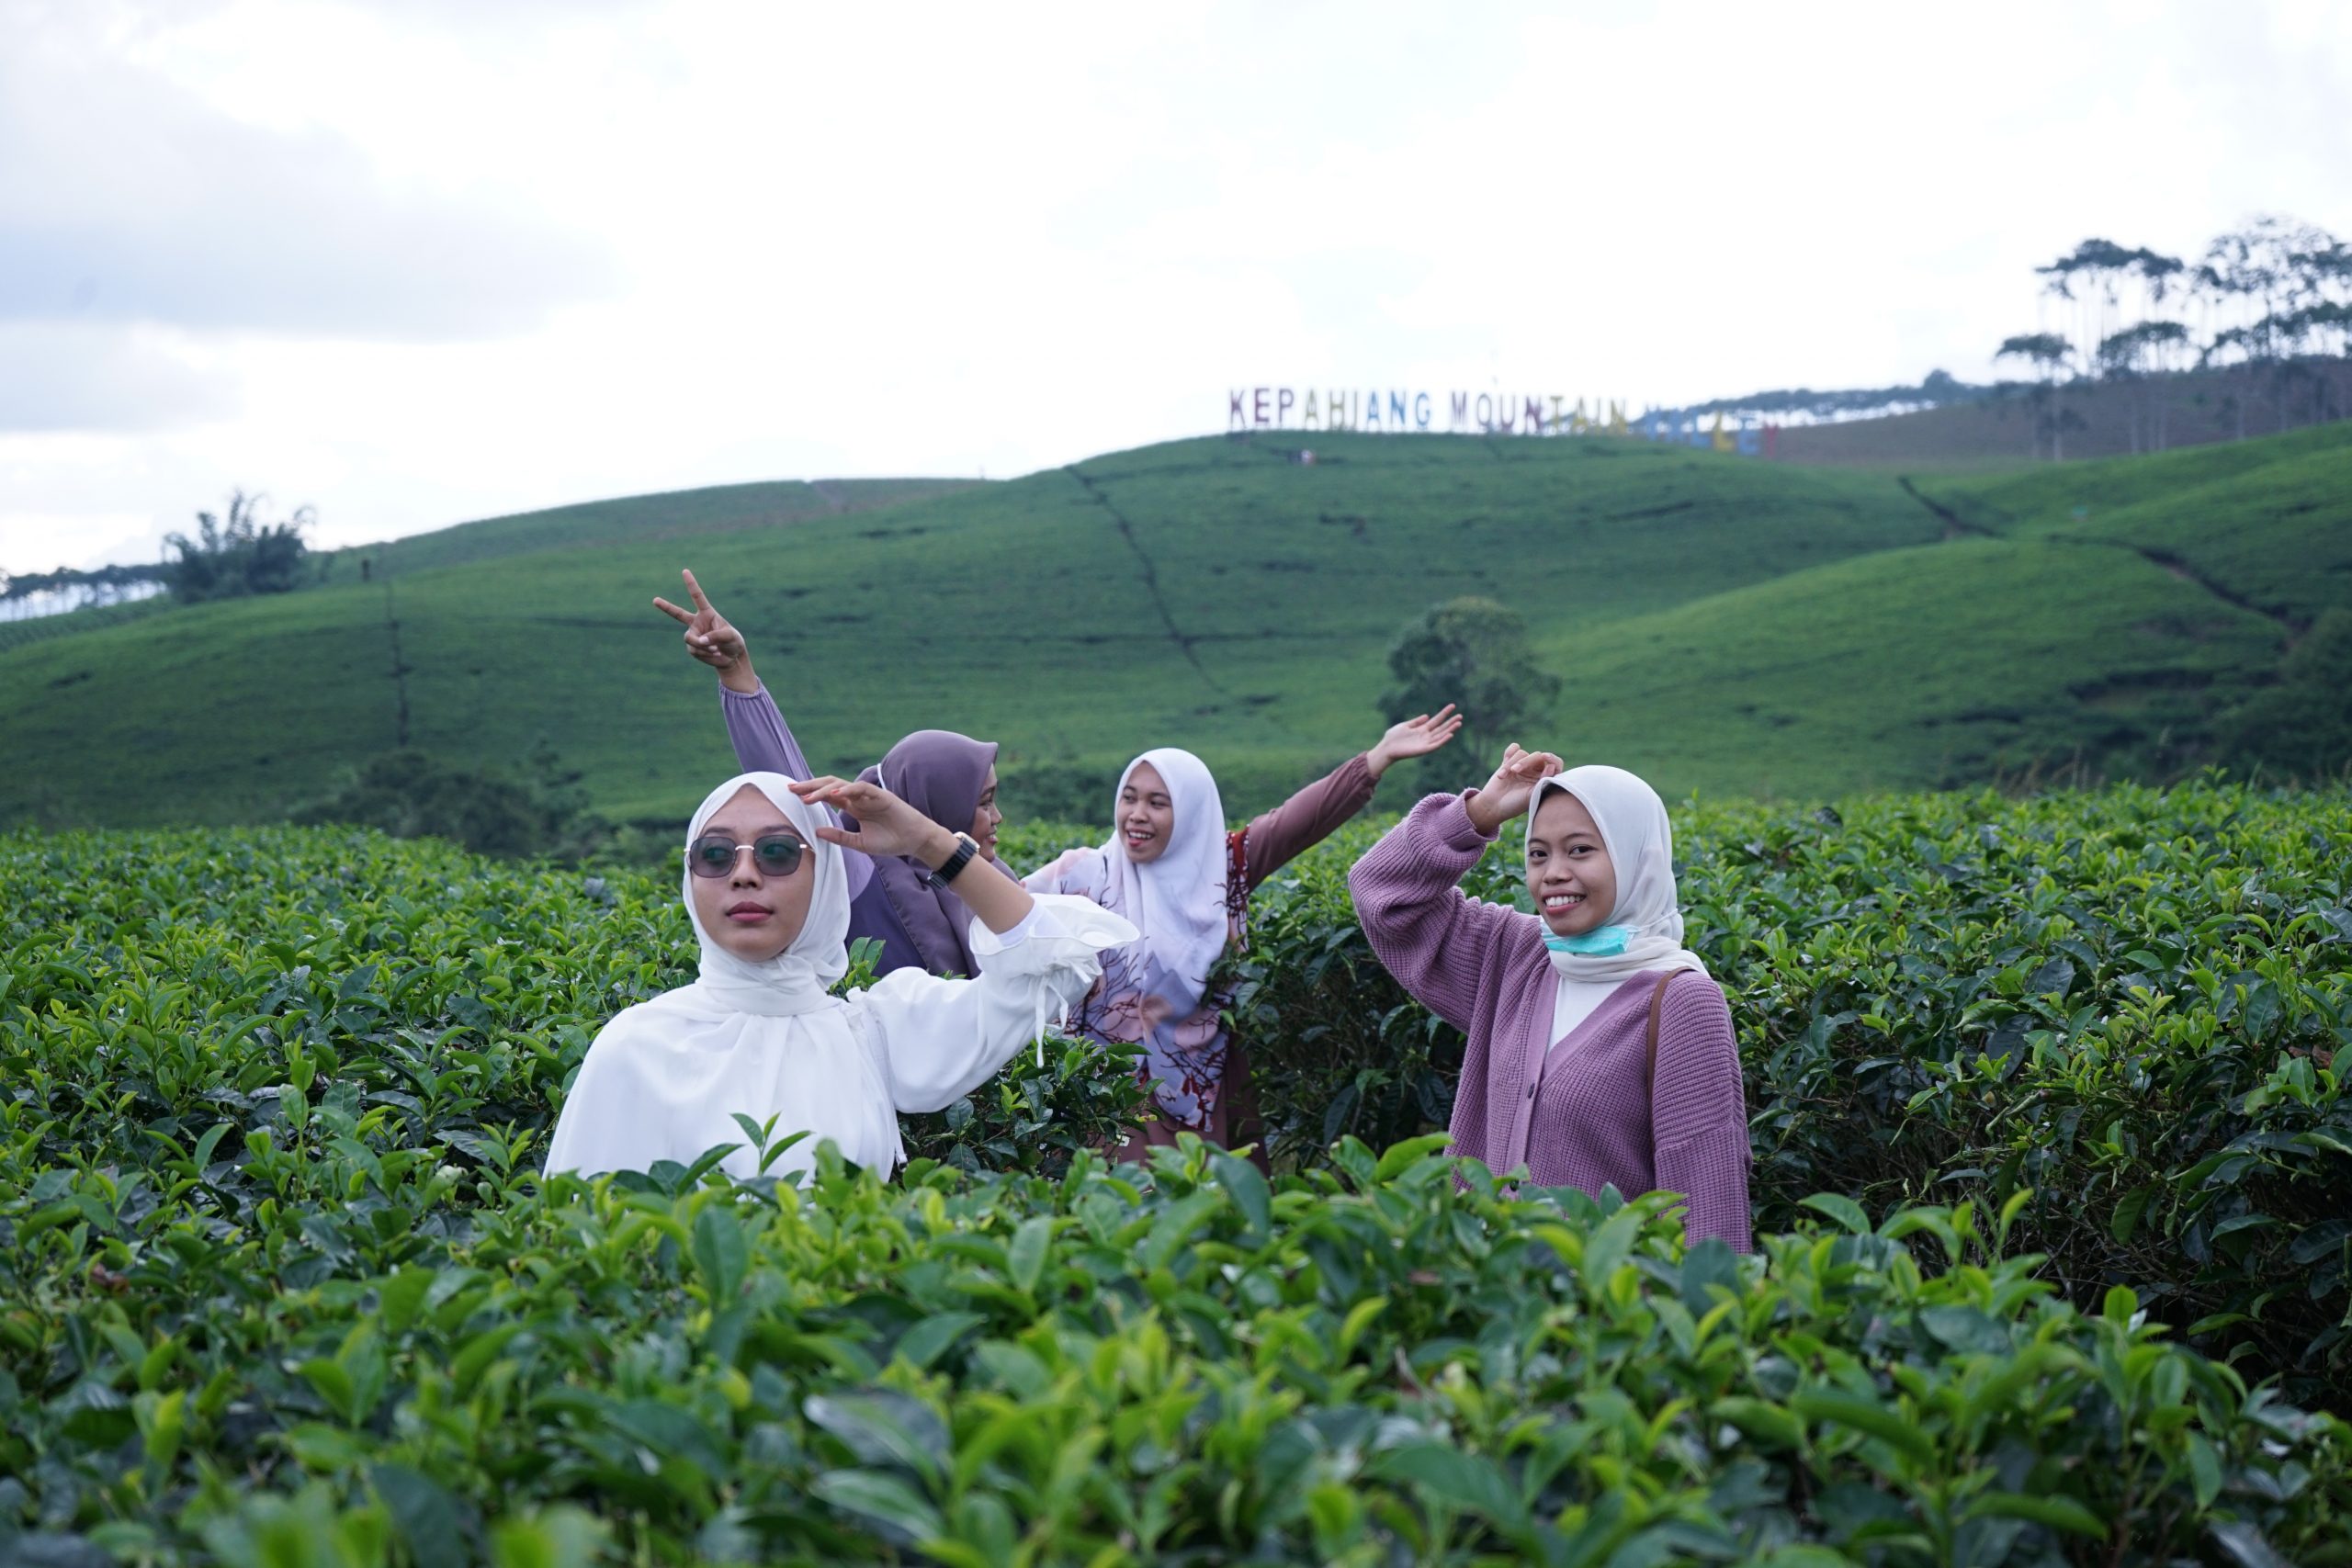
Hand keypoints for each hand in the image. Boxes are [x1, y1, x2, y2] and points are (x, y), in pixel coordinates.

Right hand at [653, 569, 753, 689]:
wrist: (732, 657)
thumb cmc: (733, 641)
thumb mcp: (730, 636)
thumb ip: (716, 636)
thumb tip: (700, 641)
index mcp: (707, 613)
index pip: (697, 597)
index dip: (691, 584)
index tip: (685, 571)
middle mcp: (697, 622)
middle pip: (678, 614)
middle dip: (666, 607)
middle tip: (654, 600)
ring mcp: (693, 635)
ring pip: (690, 638)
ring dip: (703, 645)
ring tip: (716, 649)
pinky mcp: (692, 648)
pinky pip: (694, 649)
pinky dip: (705, 652)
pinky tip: (714, 653)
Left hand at [790, 777, 956, 864]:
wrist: (915, 841)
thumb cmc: (890, 841)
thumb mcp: (859, 843)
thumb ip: (839, 837)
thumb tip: (816, 832)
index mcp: (853, 806)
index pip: (827, 795)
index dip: (810, 793)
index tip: (791, 795)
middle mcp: (858, 797)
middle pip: (830, 786)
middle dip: (810, 786)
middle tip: (791, 788)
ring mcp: (869, 795)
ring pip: (842, 785)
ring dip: (823, 790)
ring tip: (807, 797)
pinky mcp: (881, 796)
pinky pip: (861, 789)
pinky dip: (847, 790)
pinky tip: (833, 796)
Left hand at [1367, 703, 1463, 779]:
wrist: (1386, 748)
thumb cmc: (1393, 737)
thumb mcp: (1405, 725)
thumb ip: (1416, 721)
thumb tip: (1427, 716)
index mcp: (1422, 729)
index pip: (1436, 720)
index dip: (1444, 713)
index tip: (1452, 706)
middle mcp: (1426, 736)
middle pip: (1441, 728)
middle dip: (1451, 722)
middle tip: (1461, 716)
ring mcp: (1425, 743)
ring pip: (1441, 736)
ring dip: (1450, 730)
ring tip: (1459, 723)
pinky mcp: (1423, 750)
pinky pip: (1435, 745)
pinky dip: (1443, 740)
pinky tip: (1450, 735)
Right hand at [1463, 744, 1563, 834]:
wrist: (1493, 806)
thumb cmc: (1514, 805)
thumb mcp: (1530, 796)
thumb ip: (1542, 782)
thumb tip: (1552, 767)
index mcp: (1544, 779)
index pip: (1555, 764)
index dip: (1553, 759)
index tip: (1545, 757)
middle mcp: (1535, 771)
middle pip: (1537, 756)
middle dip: (1525, 762)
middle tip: (1515, 771)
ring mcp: (1522, 766)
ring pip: (1522, 753)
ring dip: (1510, 763)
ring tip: (1502, 776)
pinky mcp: (1510, 762)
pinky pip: (1513, 748)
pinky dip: (1509, 752)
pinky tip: (1504, 760)